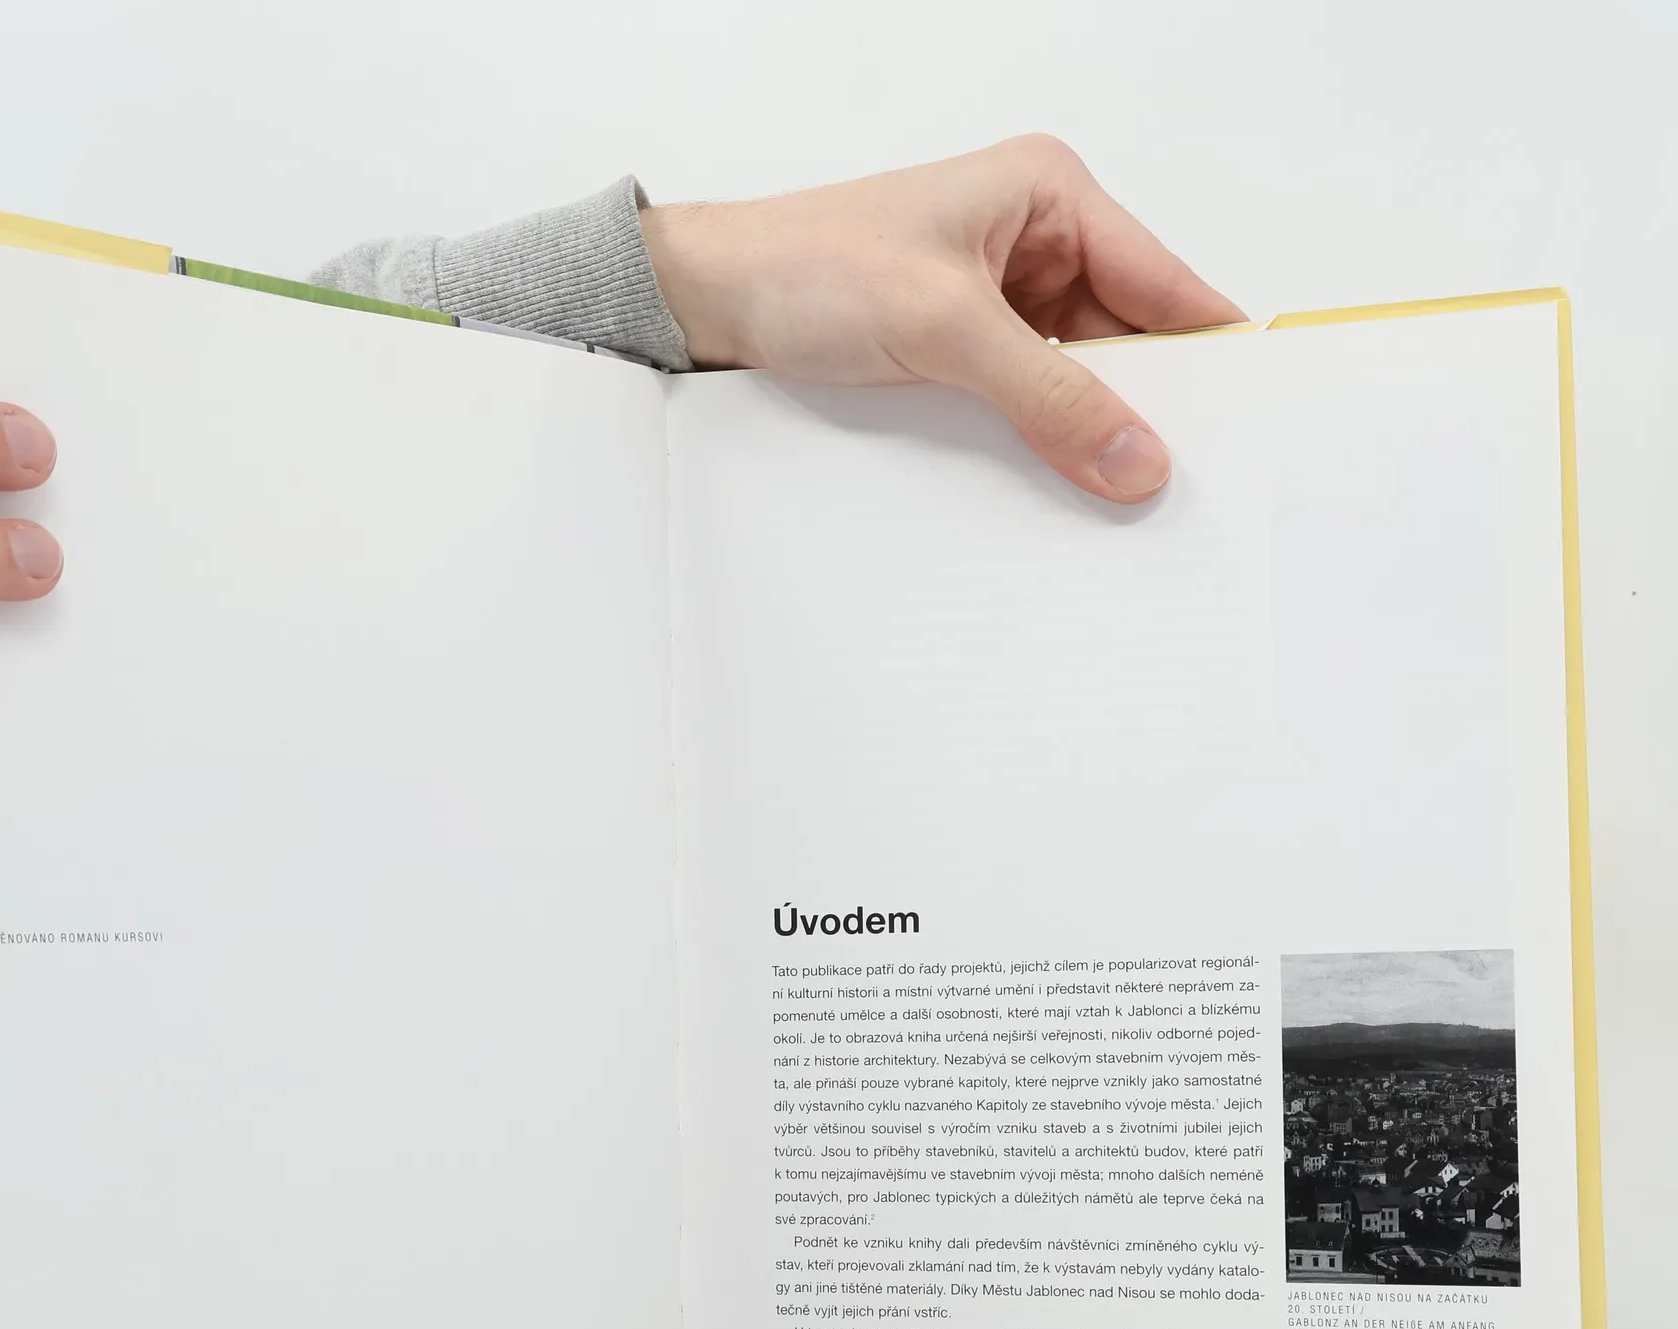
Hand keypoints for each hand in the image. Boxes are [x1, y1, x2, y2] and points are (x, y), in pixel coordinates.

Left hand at [641, 136, 1244, 503]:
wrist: (708, 303)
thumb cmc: (806, 268)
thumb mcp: (944, 327)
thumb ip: (1048, 396)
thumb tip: (1138, 457)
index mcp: (1050, 197)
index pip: (1166, 284)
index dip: (1212, 355)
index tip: (1253, 425)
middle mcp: (1036, 245)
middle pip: (1131, 343)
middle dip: (1152, 409)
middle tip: (1185, 486)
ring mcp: (1001, 305)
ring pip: (1081, 383)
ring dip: (1094, 436)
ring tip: (1127, 499)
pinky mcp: (964, 355)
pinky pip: (1030, 407)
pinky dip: (1046, 446)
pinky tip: (1063, 489)